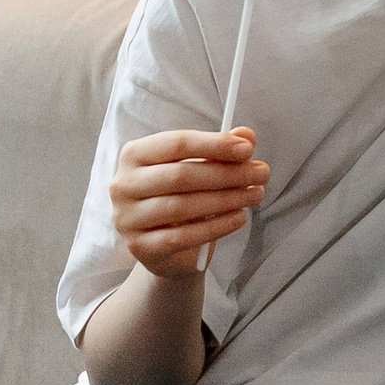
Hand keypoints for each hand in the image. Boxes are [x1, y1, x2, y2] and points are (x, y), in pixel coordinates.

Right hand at [109, 128, 268, 278]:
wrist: (168, 249)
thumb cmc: (183, 197)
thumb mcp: (200, 169)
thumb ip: (220, 151)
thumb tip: (246, 135)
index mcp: (134, 155)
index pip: (177, 143)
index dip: (214, 144)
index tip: (248, 149)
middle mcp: (123, 185)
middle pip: (181, 175)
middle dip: (227, 173)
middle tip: (262, 173)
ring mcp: (127, 218)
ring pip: (182, 206)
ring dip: (226, 199)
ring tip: (256, 194)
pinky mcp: (140, 248)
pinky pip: (182, 237)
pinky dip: (216, 227)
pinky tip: (240, 217)